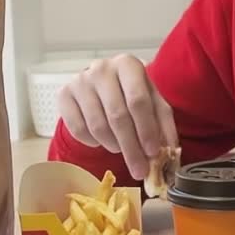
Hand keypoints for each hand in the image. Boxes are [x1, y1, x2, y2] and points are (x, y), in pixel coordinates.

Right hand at [58, 55, 177, 180]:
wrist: (101, 84)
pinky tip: (102, 140)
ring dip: (113, 145)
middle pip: (118, 116)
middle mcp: (102, 68)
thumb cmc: (130, 92)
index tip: (153, 152)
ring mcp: (80, 81)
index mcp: (128, 64)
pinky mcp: (64, 95)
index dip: (146, 129)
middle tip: (139, 170)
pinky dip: (93, 142)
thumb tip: (170, 151)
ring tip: (121, 148)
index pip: (138, 101)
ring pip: (98, 125)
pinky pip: (78, 129)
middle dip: (131, 148)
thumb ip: (163, 124)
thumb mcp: (153, 102)